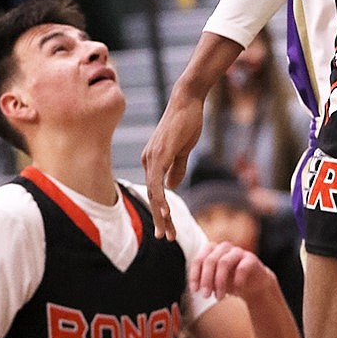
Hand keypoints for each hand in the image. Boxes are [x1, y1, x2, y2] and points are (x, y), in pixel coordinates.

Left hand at [141, 86, 204, 238]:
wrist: (188, 100)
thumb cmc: (187, 121)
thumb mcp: (183, 149)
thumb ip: (177, 167)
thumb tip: (172, 186)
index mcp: (153, 160)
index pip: (156, 191)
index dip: (162, 210)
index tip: (168, 226)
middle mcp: (148, 160)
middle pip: (153, 196)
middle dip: (160, 219)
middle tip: (165, 237)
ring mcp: (151, 157)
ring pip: (153, 193)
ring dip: (160, 215)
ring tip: (166, 233)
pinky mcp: (159, 154)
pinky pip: (157, 182)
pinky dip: (160, 199)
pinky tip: (165, 212)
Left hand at [191, 240, 272, 303]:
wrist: (253, 284)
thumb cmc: (229, 281)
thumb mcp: (213, 280)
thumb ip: (202, 280)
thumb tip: (194, 288)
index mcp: (212, 250)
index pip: (199, 259)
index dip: (195, 275)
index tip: (195, 290)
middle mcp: (224, 248)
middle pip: (210, 260)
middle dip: (206, 280)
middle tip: (205, 296)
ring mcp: (238, 252)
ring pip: (224, 262)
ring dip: (219, 283)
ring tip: (219, 297)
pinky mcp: (251, 259)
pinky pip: (242, 268)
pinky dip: (237, 282)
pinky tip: (236, 292)